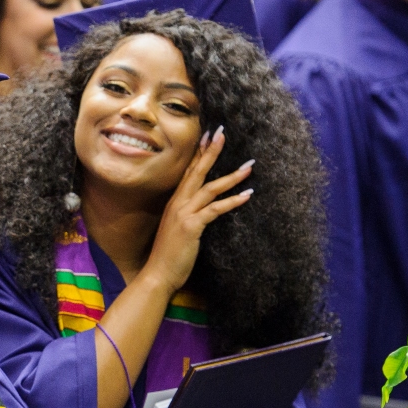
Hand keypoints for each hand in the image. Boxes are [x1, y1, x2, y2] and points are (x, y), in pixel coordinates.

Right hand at [139, 128, 253, 294]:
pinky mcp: (191, 226)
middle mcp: (178, 203)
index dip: (199, 153)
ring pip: (209, 187)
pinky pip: (215, 209)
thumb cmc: (169, 255)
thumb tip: (203, 209)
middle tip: (222, 133)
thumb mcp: (178, 230)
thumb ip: (188, 216)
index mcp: (175, 202)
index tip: (208, 136)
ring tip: (249, 166)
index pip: (188, 172)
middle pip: (197, 172)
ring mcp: (183, 213)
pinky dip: (232, 201)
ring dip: (231, 176)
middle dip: (211, 152)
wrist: (158, 274)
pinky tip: (247, 195)